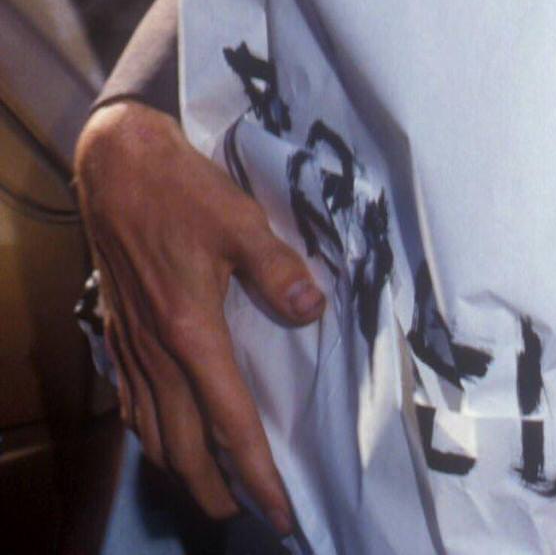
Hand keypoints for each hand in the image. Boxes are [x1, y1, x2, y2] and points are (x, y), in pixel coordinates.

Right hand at [73, 100, 324, 536]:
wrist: (117, 168)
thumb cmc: (182, 190)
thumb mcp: (241, 219)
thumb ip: (278, 269)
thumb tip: (312, 312)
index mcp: (191, 334)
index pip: (230, 423)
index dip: (257, 472)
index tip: (282, 510)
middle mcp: (157, 353)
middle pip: (184, 447)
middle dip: (216, 488)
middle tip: (249, 513)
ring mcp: (132, 347)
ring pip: (153, 432)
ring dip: (181, 468)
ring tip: (212, 485)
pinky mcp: (117, 333)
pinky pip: (131, 404)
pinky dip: (150, 433)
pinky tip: (165, 432)